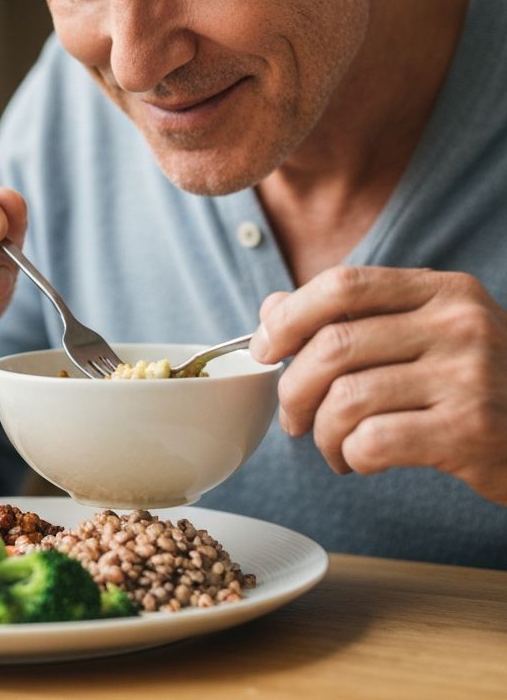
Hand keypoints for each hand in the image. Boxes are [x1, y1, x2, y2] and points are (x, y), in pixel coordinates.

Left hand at [249, 266, 506, 503]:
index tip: (263, 348)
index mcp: (444, 290)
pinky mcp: (472, 432)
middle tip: (293, 416)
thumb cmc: (482, 385)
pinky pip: (374, 441)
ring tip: (330, 445)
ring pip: (346, 398)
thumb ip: (352, 318)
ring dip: (321, 431)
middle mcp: (459, 324)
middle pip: (334, 345)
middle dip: (294, 387)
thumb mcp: (429, 333)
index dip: (289, 316)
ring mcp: (470, 377)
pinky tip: (357, 462)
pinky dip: (349, 455)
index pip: (343, 284)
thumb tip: (269, 311)